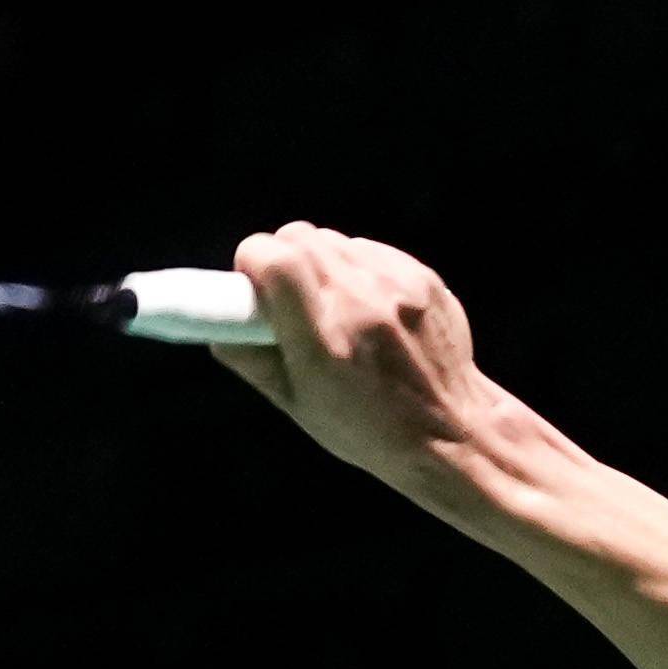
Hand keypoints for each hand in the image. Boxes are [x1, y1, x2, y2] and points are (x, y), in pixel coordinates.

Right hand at [219, 222, 503, 497]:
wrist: (451, 431)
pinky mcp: (422, 278)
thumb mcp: (298, 407)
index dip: (253, 260)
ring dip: (321, 263)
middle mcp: (360, 304)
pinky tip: (369, 308)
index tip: (251, 282)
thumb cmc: (366, 428)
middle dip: (283, 258)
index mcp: (322, 341)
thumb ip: (251, 361)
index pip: (274, 258)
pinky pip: (370, 251)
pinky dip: (358, 270)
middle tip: (287, 295)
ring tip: (333, 305)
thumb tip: (216, 327)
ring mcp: (397, 286)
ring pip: (335, 241)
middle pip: (300, 237)